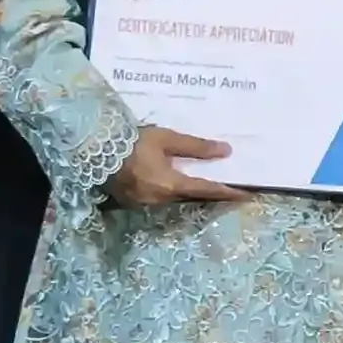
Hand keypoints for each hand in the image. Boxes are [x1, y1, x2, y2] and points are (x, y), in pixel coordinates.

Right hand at [113, 125, 240, 204]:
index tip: (247, 196)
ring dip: (190, 194)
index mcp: (170, 185)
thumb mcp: (167, 139)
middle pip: (191, 198)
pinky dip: (171, 193)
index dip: (228, 192)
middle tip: (229, 189)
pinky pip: (159, 199)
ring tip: (205, 185)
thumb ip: (196, 147)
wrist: (95, 150)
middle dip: (210, 194)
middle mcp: (160, 199)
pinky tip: (174, 183)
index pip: (207, 190)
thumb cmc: (133, 142)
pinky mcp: (132, 202)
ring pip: (175, 200)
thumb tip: (226, 151)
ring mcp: (145, 203)